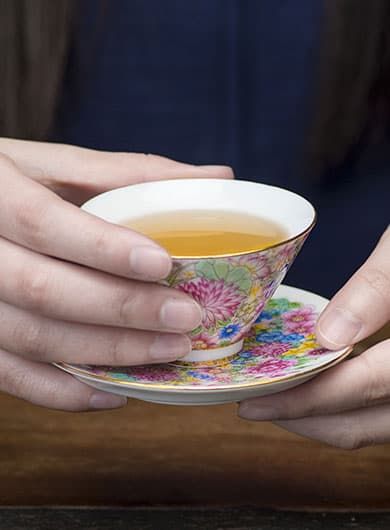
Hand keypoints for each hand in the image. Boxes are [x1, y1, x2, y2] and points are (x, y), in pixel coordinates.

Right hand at [0, 138, 232, 410]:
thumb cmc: (16, 186)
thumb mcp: (58, 167)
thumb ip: (130, 173)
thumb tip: (217, 177)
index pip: (43, 223)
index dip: (103, 248)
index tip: (163, 265)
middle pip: (43, 290)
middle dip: (121, 309)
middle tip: (185, 317)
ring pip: (33, 338)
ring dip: (106, 352)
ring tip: (168, 350)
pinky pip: (13, 377)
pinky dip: (65, 393)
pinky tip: (116, 392)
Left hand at [239, 227, 389, 448]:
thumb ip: (378, 287)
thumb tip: (328, 334)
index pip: (364, 387)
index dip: (304, 400)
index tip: (253, 403)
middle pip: (366, 425)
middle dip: (304, 420)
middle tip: (256, 406)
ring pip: (377, 428)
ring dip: (325, 420)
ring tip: (280, 400)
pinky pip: (386, 413)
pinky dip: (350, 409)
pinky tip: (320, 385)